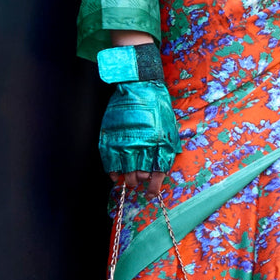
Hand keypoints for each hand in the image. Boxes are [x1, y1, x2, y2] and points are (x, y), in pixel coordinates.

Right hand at [98, 80, 180, 196]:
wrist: (138, 86)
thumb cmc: (157, 106)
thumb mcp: (169, 129)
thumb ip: (166, 150)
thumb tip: (161, 168)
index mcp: (159, 146)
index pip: (156, 175)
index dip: (154, 188)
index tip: (152, 193)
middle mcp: (141, 148)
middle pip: (140, 177)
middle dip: (140, 180)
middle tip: (140, 177)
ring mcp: (124, 145)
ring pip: (125, 174)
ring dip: (128, 178)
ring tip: (129, 177)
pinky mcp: (110, 141)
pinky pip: (110, 164)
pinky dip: (112, 172)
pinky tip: (116, 173)